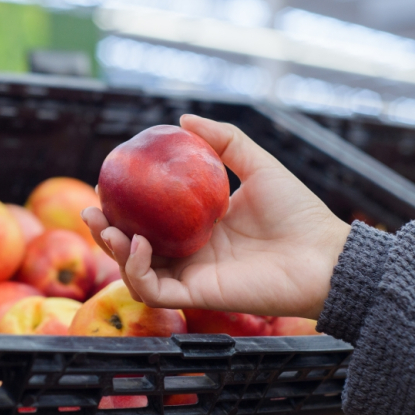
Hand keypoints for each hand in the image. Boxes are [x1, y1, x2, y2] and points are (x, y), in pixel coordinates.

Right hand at [82, 114, 350, 319]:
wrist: (324, 255)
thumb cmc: (298, 212)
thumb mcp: (258, 165)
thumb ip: (224, 141)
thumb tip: (184, 118)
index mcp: (200, 227)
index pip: (151, 219)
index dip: (124, 206)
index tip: (107, 184)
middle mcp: (191, 253)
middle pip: (134, 247)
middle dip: (105, 231)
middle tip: (90, 209)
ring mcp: (192, 276)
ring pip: (136, 270)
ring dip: (114, 250)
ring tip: (106, 226)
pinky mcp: (198, 295)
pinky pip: (154, 289)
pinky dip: (137, 269)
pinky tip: (139, 244)